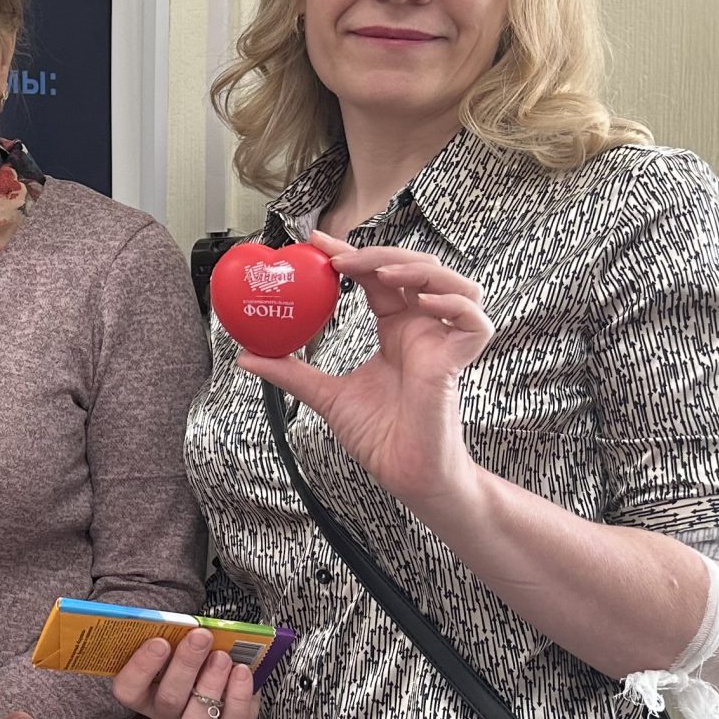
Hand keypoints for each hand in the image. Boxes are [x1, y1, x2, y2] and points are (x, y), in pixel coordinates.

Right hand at [112, 629, 258, 718]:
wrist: (220, 663)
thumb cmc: (191, 651)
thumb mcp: (174, 640)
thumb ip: (169, 633)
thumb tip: (178, 621)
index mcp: (143, 692)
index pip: (129, 689)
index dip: (141, 667)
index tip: (159, 642)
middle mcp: (166, 714)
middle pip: (168, 700)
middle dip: (186, 665)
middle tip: (200, 637)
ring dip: (211, 683)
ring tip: (222, 656)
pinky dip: (239, 696)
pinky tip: (241, 671)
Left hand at [239, 229, 492, 512]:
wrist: (403, 474)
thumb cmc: (378, 436)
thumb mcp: (324, 395)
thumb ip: (290, 372)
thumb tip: (244, 356)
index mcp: (396, 331)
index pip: (379, 279)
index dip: (353, 256)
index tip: (316, 243)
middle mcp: (422, 330)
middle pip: (417, 270)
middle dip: (380, 255)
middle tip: (340, 258)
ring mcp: (443, 344)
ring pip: (456, 284)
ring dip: (421, 270)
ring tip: (382, 272)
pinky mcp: (458, 363)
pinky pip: (474, 322)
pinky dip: (454, 304)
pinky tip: (423, 302)